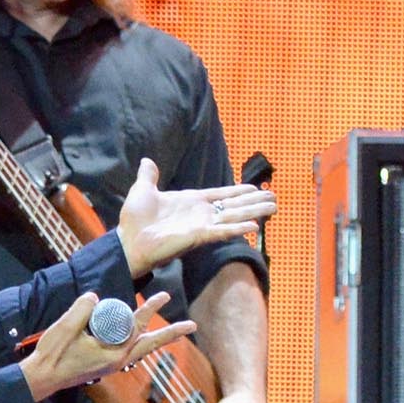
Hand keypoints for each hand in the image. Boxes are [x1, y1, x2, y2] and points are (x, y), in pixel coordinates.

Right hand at [19, 292, 188, 402]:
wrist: (42, 377)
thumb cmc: (53, 355)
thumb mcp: (65, 328)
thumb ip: (81, 310)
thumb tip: (96, 297)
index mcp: (114, 353)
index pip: (138, 327)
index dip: (150, 310)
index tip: (162, 296)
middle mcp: (118, 360)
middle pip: (150, 343)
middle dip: (171, 332)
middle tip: (191, 325)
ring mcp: (113, 364)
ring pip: (142, 348)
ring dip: (157, 338)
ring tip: (175, 331)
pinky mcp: (107, 364)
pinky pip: (130, 351)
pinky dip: (140, 342)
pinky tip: (142, 337)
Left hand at [117, 158, 275, 276]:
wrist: (129, 241)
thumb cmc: (135, 220)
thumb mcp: (143, 191)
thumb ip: (149, 176)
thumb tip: (147, 161)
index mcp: (191, 201)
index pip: (221, 195)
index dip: (238, 191)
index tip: (254, 188)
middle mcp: (201, 213)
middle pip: (234, 205)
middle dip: (254, 201)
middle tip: (274, 197)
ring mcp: (202, 225)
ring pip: (234, 216)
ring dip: (254, 211)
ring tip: (273, 207)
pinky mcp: (199, 236)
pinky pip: (222, 231)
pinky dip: (237, 228)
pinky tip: (253, 226)